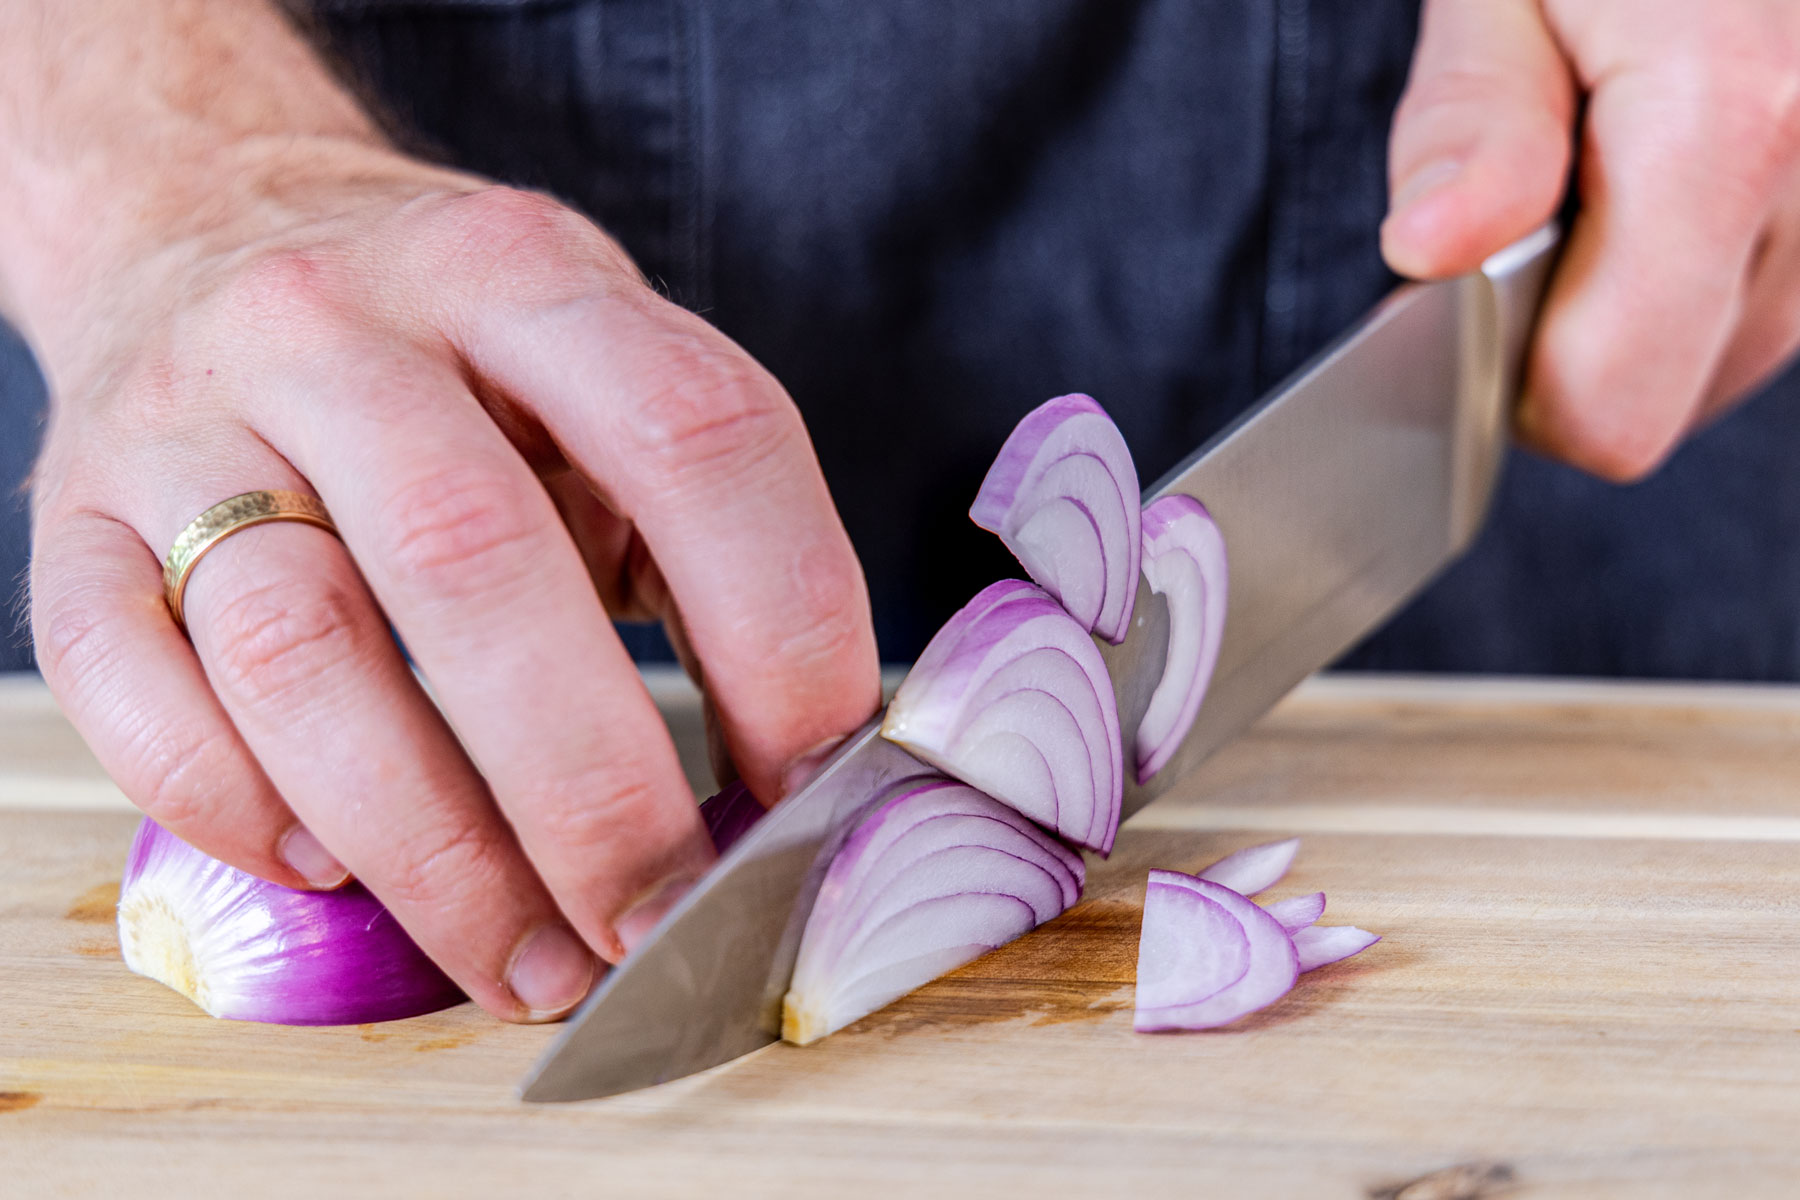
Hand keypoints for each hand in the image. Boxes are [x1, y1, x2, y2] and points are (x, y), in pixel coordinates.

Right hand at [12, 6, 878, 1023]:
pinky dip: (236, 807)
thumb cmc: (448, 353)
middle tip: (659, 922)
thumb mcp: (594, 370)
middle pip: (478, 564)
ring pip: (296, 650)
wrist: (206, 223)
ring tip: (526, 955)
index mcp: (526, 275)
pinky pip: (127, 685)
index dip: (780, 627)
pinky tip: (332, 867)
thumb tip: (788, 767)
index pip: (697, 436)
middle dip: (592, 788)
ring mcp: (188, 415)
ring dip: (429, 847)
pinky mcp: (72, 518)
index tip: (813, 778)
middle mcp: (343, 325)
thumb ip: (694, 527)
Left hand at [1381, 0, 1799, 480]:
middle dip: (1573, 340)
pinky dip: (1703, 268)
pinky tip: (1678, 167)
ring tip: (1619, 158)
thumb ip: (1471, 123)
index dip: (1514, 390)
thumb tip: (1433, 254)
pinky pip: (1769, 305)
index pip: (1610, 410)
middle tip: (1543, 202)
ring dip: (1640, 303)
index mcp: (1731, 121)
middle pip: (1664, 401)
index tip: (1469, 304)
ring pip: (1722, 362)